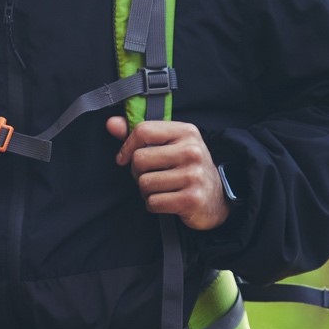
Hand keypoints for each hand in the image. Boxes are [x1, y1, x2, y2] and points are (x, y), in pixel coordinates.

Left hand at [107, 117, 229, 230]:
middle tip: (151, 175)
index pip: (143, 130)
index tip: (124, 158)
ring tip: (161, 188)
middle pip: (139, 159)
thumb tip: (111, 124)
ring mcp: (193, 175)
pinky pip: (153, 202)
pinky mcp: (191, 199)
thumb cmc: (187, 168)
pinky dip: (154, 204)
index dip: (127, 146)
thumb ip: (140, 134)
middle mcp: (192, 151)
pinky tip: (167, 200)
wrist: (217, 198)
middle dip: (138, 172)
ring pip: (144, 183)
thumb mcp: (169, 145)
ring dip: (146, 191)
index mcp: (186, 132)